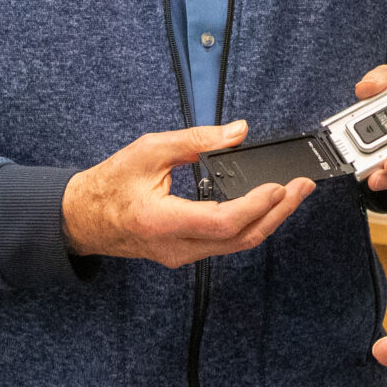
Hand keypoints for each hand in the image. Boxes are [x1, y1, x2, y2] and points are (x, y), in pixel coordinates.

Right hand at [62, 120, 312, 267]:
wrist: (84, 218)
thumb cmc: (109, 185)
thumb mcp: (148, 150)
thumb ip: (195, 140)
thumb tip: (236, 132)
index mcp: (161, 221)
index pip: (222, 221)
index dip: (255, 206)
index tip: (278, 187)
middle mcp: (175, 246)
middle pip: (240, 238)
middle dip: (277, 213)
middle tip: (301, 188)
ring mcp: (182, 255)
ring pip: (237, 244)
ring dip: (269, 220)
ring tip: (291, 195)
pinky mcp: (186, 253)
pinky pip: (227, 244)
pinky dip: (251, 224)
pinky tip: (265, 207)